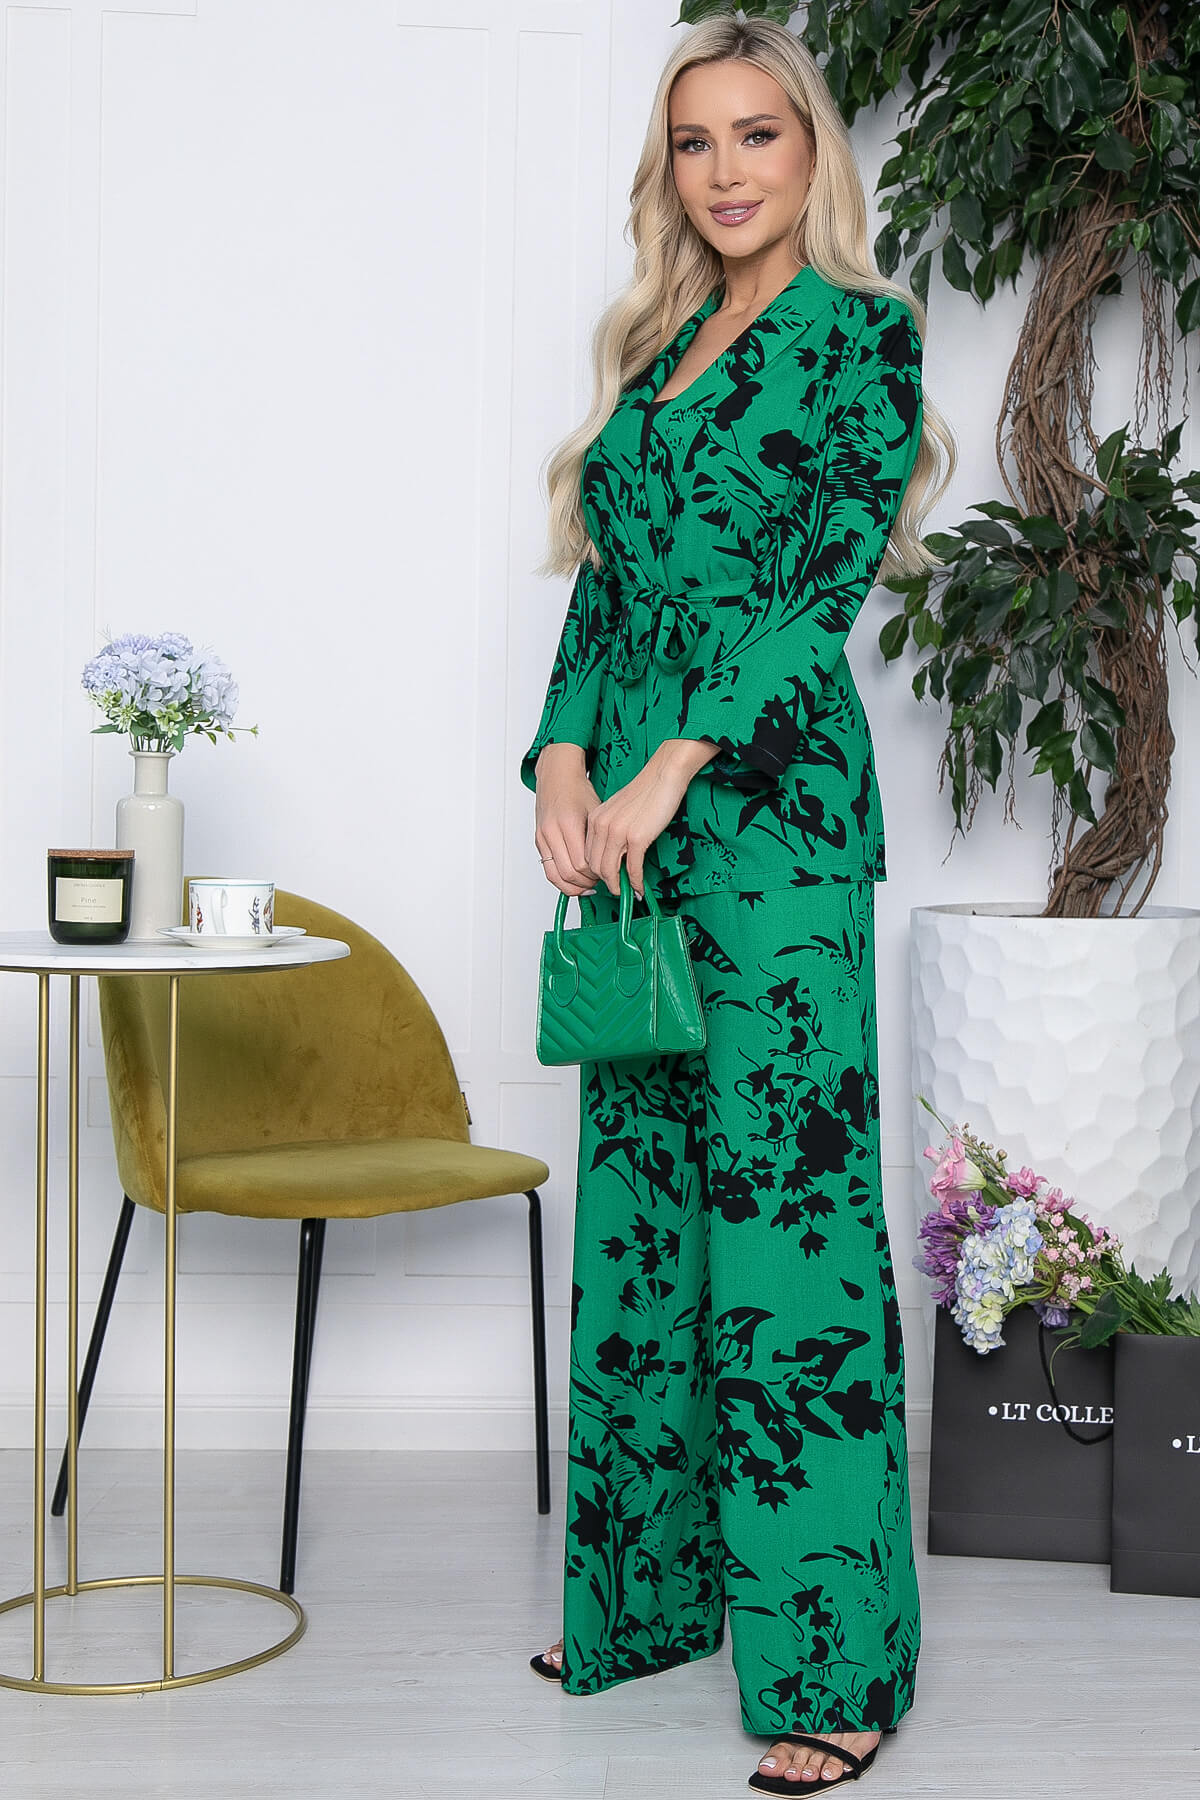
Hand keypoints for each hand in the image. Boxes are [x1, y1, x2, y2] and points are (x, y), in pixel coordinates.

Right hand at [533, 743, 600, 896]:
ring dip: (573, 886)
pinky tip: (574, 881)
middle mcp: (552, 832)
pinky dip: (561, 880)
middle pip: (569, 873)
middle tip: (600, 882)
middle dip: (586, 883)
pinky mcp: (538, 841)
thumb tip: (612, 862)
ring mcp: (543, 837)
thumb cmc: (578, 790)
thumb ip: (600, 838)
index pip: (583, 864)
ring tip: (587, 886)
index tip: (608, 874)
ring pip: (556, 876)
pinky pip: (548, 870)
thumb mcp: (597, 811)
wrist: (557, 776)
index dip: (597, 874)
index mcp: (569, 824)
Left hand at [585, 738, 716, 896]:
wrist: (663, 774)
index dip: (597, 872)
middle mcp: (601, 826)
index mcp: (595, 819)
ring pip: (609, 871)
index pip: (587, 855)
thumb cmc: (647, 791)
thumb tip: (617, 855)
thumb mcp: (620, 811)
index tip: (607, 879)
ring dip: (618, 886)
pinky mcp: (637, 838)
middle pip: (595, 866)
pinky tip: (641, 888)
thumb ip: (613, 831)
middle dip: (607, 883)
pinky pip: (632, 869)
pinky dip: (636, 882)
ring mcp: (618, 833)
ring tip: (628, 891)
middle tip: (618, 889)